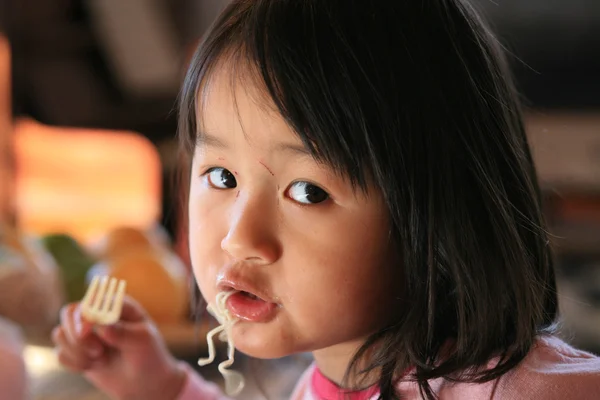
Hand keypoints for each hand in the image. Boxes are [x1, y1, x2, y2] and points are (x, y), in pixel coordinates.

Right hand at [52, 296, 186, 399]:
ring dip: (77, 351)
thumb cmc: (148, 354)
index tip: (86, 331)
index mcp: (116, 304)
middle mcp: (98, 313)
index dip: (85, 314)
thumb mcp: (142, 341)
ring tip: (101, 359)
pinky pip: (59, 353)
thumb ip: (123, 332)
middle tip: (97, 351)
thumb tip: (103, 327)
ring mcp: (85, 331)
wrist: (144, 380)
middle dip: (76, 334)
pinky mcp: (76, 350)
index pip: (92, 299)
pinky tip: (92, 366)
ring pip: (60, 333)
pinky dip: (73, 363)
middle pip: (69, 312)